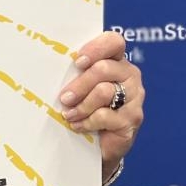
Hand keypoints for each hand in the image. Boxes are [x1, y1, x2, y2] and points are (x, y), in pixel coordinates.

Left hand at [57, 31, 143, 182]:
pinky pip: (105, 115)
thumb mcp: (81, 87)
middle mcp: (130, 75)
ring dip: (81, 105)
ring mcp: (134, 97)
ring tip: (68, 114)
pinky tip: (78, 126)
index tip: (78, 61)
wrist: (101, 143)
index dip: (96, 48)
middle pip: (103, 69)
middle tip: (64, 98)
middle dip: (79, 84)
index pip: (114, 42)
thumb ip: (76, 74)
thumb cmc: (87, 107)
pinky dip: (87, 122)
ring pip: (104, 91)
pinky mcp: (132, 119)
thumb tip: (51, 66)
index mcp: (117, 61)